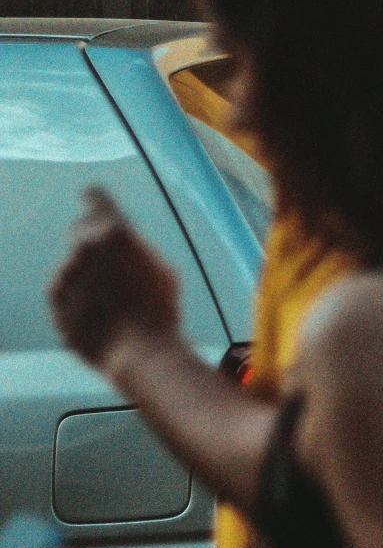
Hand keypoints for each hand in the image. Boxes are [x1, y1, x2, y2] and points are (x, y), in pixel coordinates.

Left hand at [48, 189, 177, 375]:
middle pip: (81, 230)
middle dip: (94, 239)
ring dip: (89, 276)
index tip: (92, 196)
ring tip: (115, 301)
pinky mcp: (55, 302)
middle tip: (114, 261)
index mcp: (115, 232)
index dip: (96, 198)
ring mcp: (66, 275)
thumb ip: (135, 249)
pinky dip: (78, 300)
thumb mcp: (162, 268)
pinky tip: (102, 315)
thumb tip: (122, 246)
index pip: (96, 198)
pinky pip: (65, 293)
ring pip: (75, 266)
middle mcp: (85, 248)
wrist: (140, 351)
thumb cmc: (159, 309)